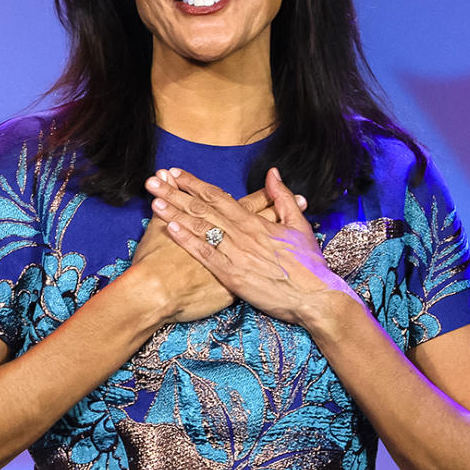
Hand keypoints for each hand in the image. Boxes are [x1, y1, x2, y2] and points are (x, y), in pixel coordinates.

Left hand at [146, 167, 358, 327]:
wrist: (315, 297)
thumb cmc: (309, 263)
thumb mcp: (299, 224)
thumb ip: (282, 197)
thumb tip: (272, 173)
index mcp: (256, 221)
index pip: (219, 197)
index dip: (195, 184)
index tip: (176, 173)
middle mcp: (243, 234)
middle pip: (203, 209)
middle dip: (176, 193)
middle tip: (154, 181)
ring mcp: (236, 255)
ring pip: (201, 228)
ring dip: (175, 212)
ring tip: (155, 199)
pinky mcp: (233, 276)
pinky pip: (206, 255)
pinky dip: (188, 241)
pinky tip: (171, 229)